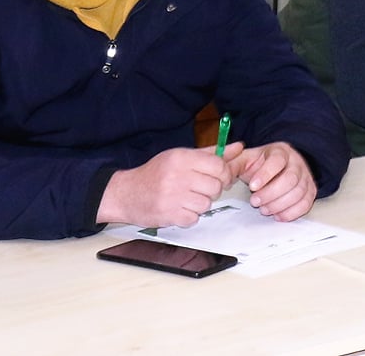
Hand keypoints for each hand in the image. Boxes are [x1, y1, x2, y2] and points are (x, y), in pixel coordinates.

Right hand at [97, 144, 237, 227]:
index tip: (220, 177)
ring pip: (206, 204)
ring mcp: (172, 197)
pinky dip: (189, 216)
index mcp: (181, 158)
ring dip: (200, 203)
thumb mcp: (181, 156)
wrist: (126, 194)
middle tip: (201, 188)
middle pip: (216, 187)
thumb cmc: (156, 173)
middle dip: (213, 189)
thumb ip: (212, 153)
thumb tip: (238, 147)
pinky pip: (194, 218)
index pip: (218, 166)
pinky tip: (178, 208)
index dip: (224, 173)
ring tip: (186, 198)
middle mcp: (177, 176)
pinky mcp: (168, 216)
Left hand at [232, 141, 317, 220]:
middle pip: (290, 179)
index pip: (278, 161)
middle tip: (255, 201)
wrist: (280, 166)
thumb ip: (232, 164)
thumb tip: (222, 172)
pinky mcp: (310, 190)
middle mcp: (296, 162)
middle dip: (271, 194)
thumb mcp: (245, 159)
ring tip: (265, 209)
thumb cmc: (261, 165)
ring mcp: (305, 176)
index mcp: (280, 152)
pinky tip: (278, 214)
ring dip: (280, 204)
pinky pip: (306, 203)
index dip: (265, 174)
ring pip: (299, 192)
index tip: (252, 186)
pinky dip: (292, 212)